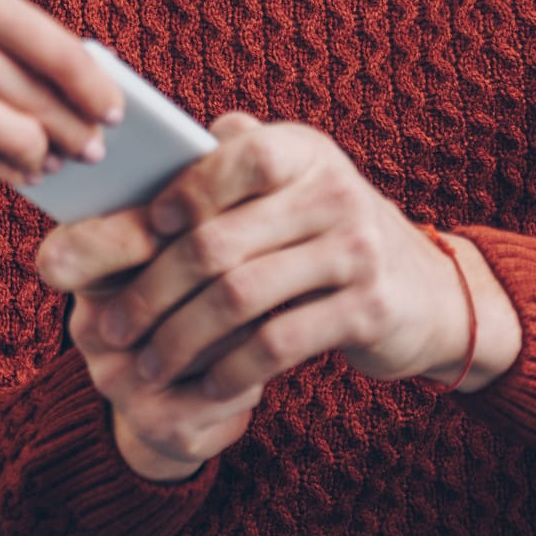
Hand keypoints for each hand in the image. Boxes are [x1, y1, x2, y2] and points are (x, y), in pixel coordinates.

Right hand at [0, 0, 119, 186]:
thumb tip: (68, 73)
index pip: (60, 50)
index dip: (97, 88)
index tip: (116, 108)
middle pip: (45, 102)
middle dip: (80, 131)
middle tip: (96, 148)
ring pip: (19, 141)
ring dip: (45, 157)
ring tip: (51, 159)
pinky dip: (5, 171)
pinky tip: (13, 168)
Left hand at [35, 114, 522, 478]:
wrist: (428, 292)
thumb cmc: (325, 234)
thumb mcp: (291, 185)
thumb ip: (227, 162)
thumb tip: (133, 162)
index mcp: (303, 151)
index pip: (237, 155)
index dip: (184, 191)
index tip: (143, 229)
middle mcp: (334, 192)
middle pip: (217, 242)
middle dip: (150, 291)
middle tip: (108, 328)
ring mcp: (356, 251)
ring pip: (239, 298)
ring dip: (179, 339)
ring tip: (147, 365)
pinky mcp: (369, 311)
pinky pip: (279, 343)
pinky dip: (230, 369)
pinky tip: (204, 384)